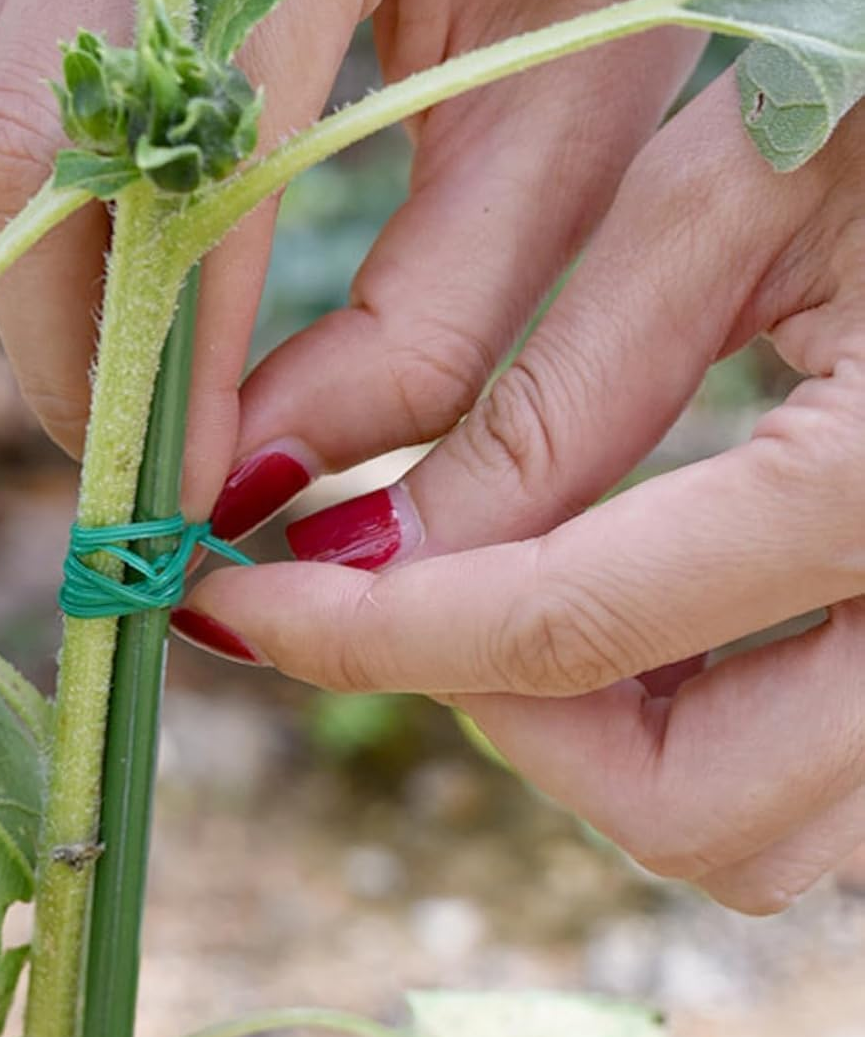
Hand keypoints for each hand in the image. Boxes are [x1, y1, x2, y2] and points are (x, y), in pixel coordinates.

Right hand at [0, 0, 788, 509]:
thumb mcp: (578, 137)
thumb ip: (428, 328)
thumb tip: (257, 476)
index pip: (171, 166)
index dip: (165, 361)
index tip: (192, 495)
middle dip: (58, 340)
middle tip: (149, 445)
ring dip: (12, 268)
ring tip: (138, 334)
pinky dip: (1, 197)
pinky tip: (114, 228)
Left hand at [180, 79, 864, 914]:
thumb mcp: (716, 211)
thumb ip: (557, 402)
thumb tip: (374, 552)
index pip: (560, 625)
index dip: (363, 632)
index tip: (231, 609)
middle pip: (692, 803)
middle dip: (506, 719)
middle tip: (393, 591)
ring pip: (769, 824)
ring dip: (605, 742)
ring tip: (502, 590)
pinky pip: (826, 774)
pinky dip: (699, 725)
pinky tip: (630, 605)